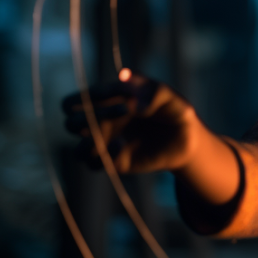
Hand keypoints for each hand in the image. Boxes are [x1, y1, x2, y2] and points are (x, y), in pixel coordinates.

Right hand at [62, 70, 199, 174]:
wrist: (187, 137)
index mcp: (105, 103)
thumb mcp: (168, 96)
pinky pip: (95, 165)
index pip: (74, 101)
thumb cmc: (173, 110)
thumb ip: (151, 91)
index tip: (116, 96)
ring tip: (114, 137)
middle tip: (122, 113)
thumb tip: (131, 101)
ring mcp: (108, 144)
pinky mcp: (116, 161)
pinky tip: (121, 147)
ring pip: (78, 150)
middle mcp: (101, 123)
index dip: (84, 99)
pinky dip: (103, 158)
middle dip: (87, 120)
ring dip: (91, 144)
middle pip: (70, 124)